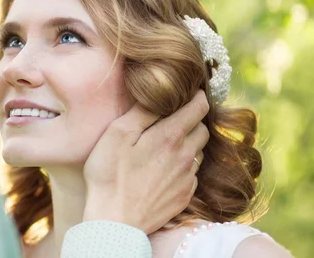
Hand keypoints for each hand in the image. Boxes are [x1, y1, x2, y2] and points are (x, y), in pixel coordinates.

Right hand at [82, 90, 209, 234]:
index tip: (190, 92)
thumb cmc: (109, 174)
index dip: (196, 96)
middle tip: (175, 117)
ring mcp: (188, 178)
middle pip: (203, 129)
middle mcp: (186, 156)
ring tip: (167, 143)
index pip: (199, 108)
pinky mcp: (184, 196)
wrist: (114, 220)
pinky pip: (192, 173)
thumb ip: (142, 111)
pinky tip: (163, 168)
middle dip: (193, 119)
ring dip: (189, 143)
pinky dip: (183, 166)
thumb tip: (159, 93)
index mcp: (170, 136)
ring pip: (199, 151)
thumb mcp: (117, 133)